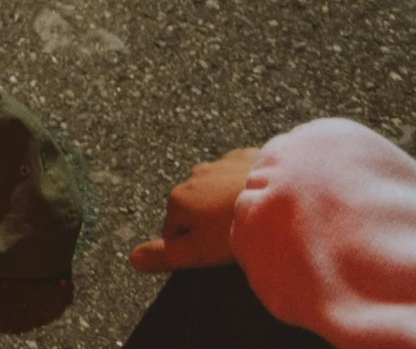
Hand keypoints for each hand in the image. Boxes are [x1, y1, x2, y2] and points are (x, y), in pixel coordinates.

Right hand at [130, 147, 261, 272]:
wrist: (283, 198)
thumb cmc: (236, 227)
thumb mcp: (200, 252)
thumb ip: (166, 255)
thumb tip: (132, 259)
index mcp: (179, 199)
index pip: (173, 228)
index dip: (189, 245)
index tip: (211, 256)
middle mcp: (194, 176)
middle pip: (195, 206)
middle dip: (207, 220)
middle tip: (232, 240)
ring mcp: (220, 163)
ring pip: (217, 188)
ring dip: (225, 201)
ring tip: (248, 219)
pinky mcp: (247, 156)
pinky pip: (241, 173)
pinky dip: (246, 184)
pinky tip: (263, 199)